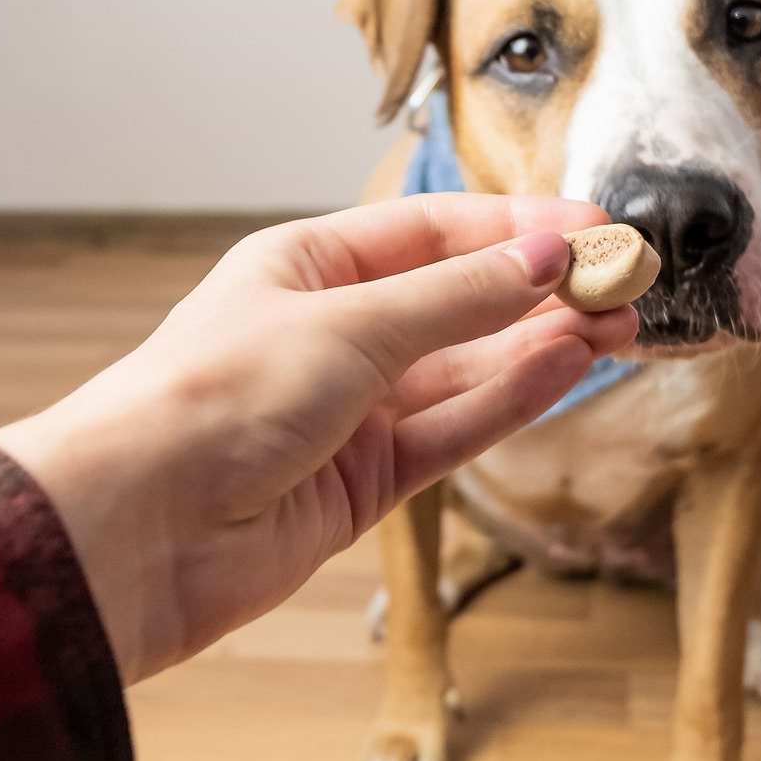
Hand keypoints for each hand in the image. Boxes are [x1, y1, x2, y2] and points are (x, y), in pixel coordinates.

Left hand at [0, 194, 637, 682]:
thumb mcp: (345, 325)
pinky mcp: (363, 482)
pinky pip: (454, 429)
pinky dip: (511, 399)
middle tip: (625, 283)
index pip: (433, 232)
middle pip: (459, 301)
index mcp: (305, 266)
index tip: (596, 227)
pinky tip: (566, 366)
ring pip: (467, 368)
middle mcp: (331, 333)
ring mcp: (350, 411)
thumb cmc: (208, 400)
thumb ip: (455, 298)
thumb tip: (545, 256)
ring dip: (541, 344)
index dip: (518, 228)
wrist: (134, 532)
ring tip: (618, 323)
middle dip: (542, 290)